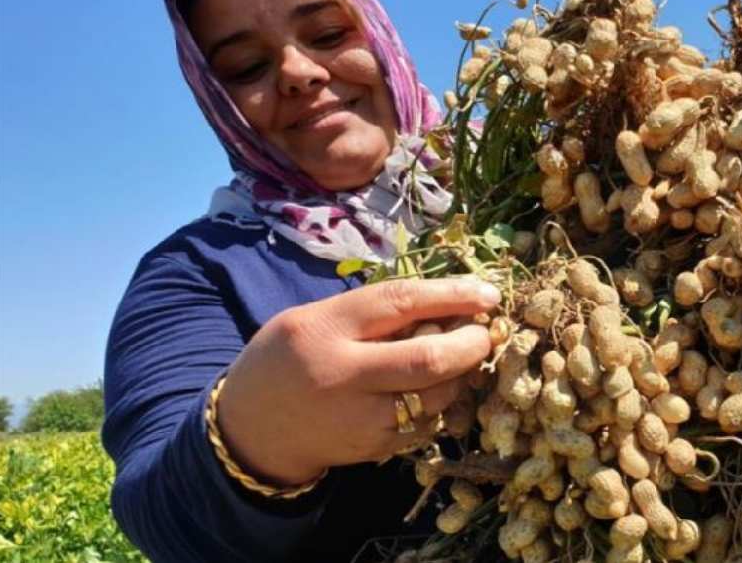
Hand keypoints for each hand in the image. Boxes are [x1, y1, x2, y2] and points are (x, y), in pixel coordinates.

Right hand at [215, 278, 499, 485]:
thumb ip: (373, 313)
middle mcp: (343, 375)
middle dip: (471, 342)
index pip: (400, 302)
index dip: (452, 295)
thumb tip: (447, 304)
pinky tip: (434, 387)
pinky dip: (443, 401)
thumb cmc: (291, 357)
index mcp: (325, 328)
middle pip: (429, 359)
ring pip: (437, 395)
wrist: (252, 428)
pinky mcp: (376, 448)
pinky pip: (429, 421)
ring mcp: (361, 418)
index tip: (488, 294)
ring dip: (461, 374)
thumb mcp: (317, 318)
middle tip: (486, 332)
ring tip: (459, 356)